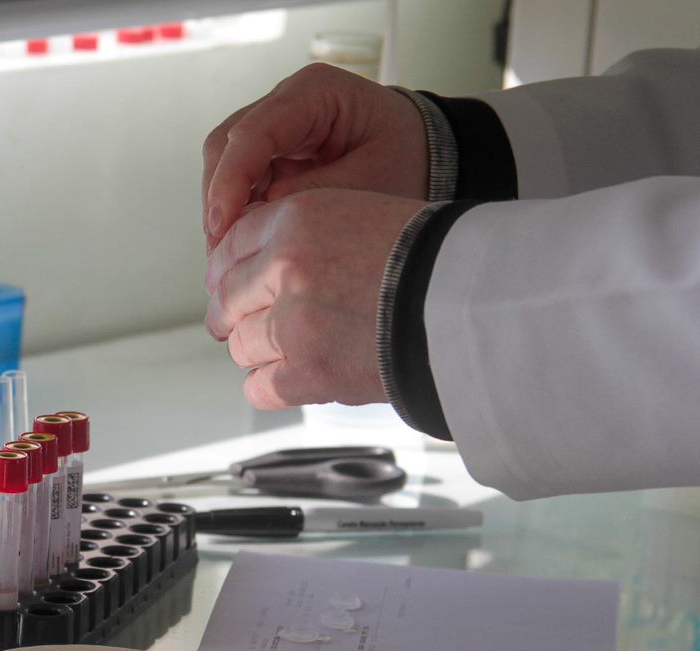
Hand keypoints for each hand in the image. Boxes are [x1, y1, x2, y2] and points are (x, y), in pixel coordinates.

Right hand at [201, 63, 429, 252]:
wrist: (428, 156)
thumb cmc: (410, 158)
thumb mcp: (373, 181)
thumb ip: (317, 194)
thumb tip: (262, 214)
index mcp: (314, 92)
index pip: (252, 133)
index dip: (230, 181)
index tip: (221, 226)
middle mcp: (286, 104)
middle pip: (227, 146)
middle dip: (219, 200)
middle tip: (220, 252)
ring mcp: (277, 128)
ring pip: (226, 164)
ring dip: (225, 210)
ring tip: (229, 255)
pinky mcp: (275, 153)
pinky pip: (243, 180)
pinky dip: (239, 212)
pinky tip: (244, 244)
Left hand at [205, 188, 426, 409]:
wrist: (472, 301)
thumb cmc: (433, 257)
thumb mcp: (361, 213)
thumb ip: (305, 236)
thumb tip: (261, 267)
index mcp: (297, 219)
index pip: (230, 247)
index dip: (227, 273)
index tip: (230, 288)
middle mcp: (285, 268)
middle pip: (228, 299)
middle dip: (238, 315)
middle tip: (253, 325)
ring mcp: (293, 323)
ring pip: (241, 345)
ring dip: (261, 352)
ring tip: (294, 350)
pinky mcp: (308, 373)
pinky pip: (259, 387)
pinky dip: (272, 386)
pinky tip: (295, 377)